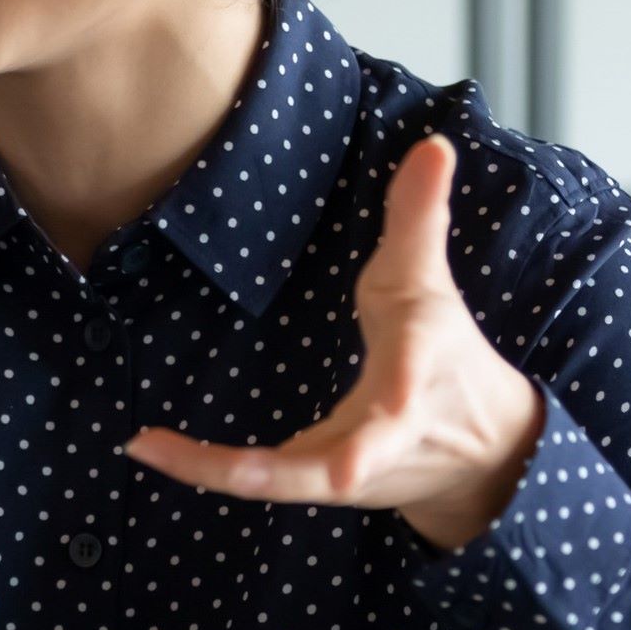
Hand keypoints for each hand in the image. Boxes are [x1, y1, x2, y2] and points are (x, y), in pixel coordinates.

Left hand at [122, 135, 545, 550]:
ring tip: (146, 445)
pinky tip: (147, 448)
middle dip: (298, 469)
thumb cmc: (446, 358)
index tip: (377, 425)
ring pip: (284, 483)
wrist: (485, 456)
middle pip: (344, 462)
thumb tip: (432, 144)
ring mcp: (352, 472)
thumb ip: (419, 216)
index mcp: (417, 379)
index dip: (397, 399)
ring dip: (214, 470)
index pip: (410, 382)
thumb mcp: (429, 284)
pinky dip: (205, 469)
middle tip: (240, 474)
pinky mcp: (319, 486)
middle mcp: (385, 438)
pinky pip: (259, 483)